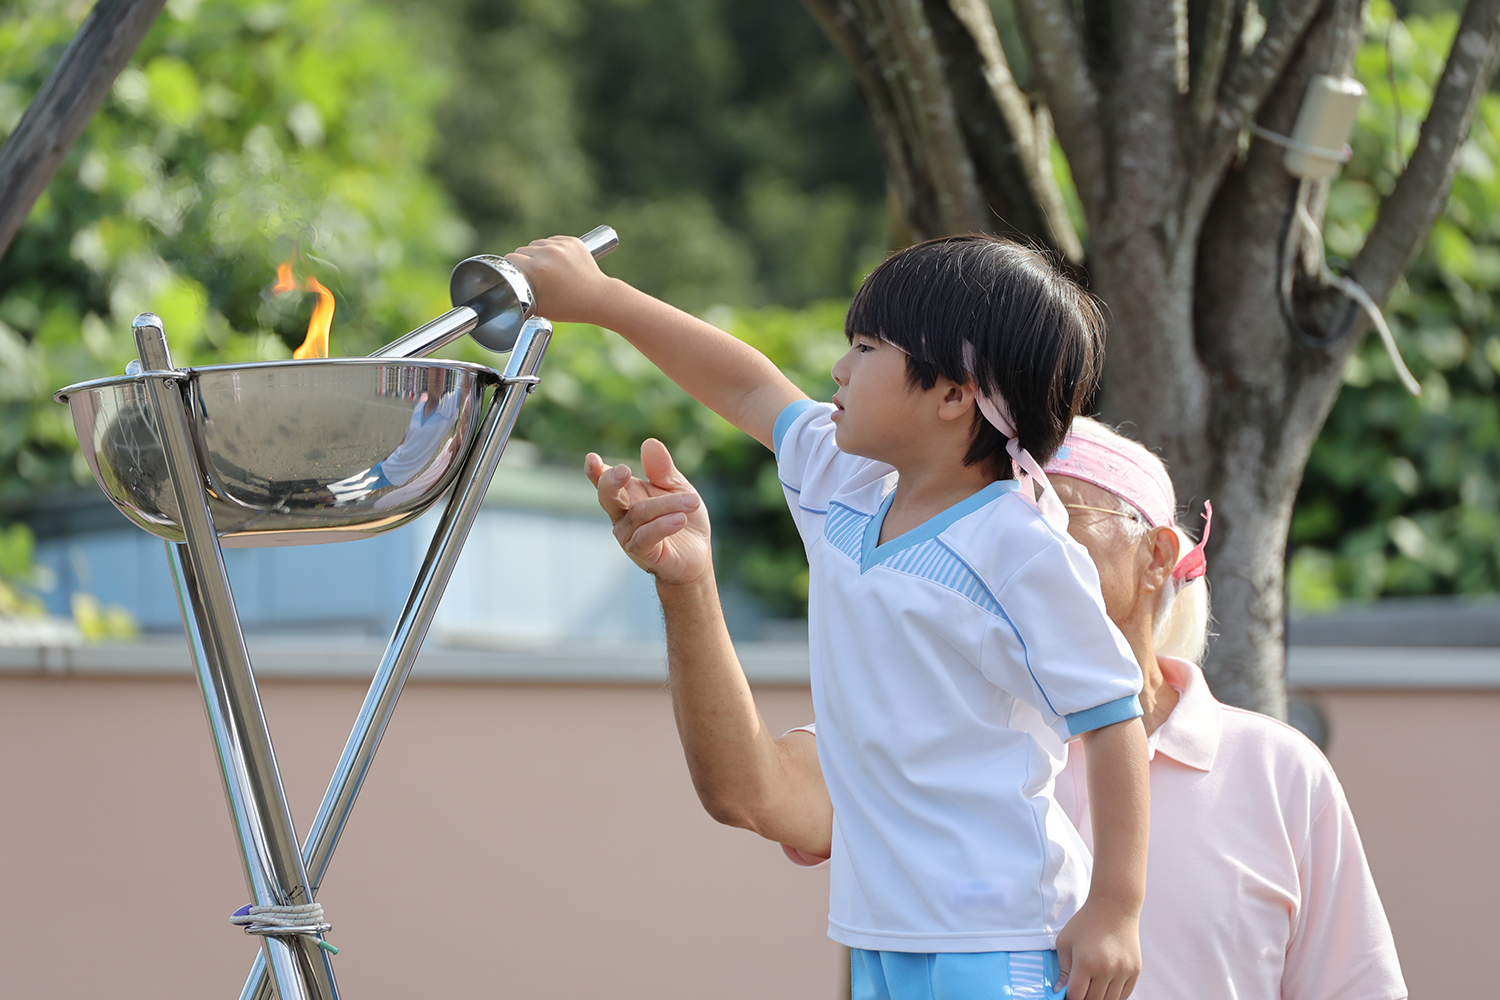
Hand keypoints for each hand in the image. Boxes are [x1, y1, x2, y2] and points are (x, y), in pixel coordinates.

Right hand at [506, 236, 618, 323]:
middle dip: (524, 262)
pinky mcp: (571, 241)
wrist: (597, 298)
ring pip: (536, 244)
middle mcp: (548, 253)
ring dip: (537, 254)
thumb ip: (518, 295)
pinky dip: (551, 250)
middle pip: (522, 250)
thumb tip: (504, 292)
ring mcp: (561, 245)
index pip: (510, 259)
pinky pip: (552, 241)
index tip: (514, 276)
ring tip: (546, 269)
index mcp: (537, 268)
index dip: (510, 269)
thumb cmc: (568, 307)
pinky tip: (557, 263)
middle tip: (533, 276)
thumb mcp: (537, 306)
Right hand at [586, 438, 711, 584]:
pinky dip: (663, 525)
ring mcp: (629, 535)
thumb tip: (649, 443)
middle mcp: (622, 515)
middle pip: (607, 497)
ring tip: (692, 501)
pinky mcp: (642, 552)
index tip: (591, 459)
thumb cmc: (683, 517)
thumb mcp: (678, 487)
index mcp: (628, 495)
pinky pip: (646, 536)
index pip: (606, 481)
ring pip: (639, 514)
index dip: (595, 471)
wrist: (697, 554)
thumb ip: (662, 469)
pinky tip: (680, 519)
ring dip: (667, 505)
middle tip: (624, 470)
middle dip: (611, 482)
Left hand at [1054, 897, 1140, 999]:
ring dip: (1098, 999)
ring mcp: (1123, 972)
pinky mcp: (1135, 971)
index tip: (1066, 995)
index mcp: (1086, 963)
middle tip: (1079, 992)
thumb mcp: (1065, 941)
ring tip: (1091, 990)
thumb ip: (1062, 969)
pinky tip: (1104, 989)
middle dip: (1083, 999)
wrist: (1115, 907)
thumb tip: (1060, 991)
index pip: (1076, 996)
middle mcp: (1106, 970)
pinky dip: (1113, 996)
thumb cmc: (1086, 922)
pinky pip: (1124, 995)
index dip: (1069, 999)